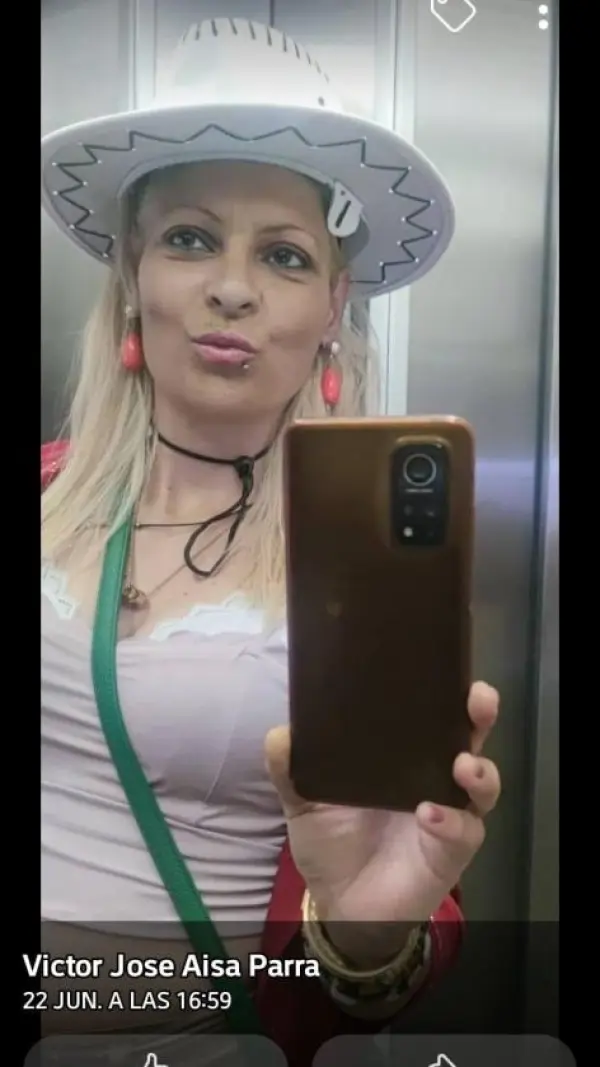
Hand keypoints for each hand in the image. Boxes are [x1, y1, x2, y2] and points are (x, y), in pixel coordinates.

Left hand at [265, 681, 500, 966]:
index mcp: (405, 756)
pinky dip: (450, 822)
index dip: (447, 691)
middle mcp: (435, 777)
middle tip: (478, 701)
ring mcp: (449, 813)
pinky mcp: (451, 851)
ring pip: (482, 784)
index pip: (434, 714)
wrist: (340, 903)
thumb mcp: (305, 801)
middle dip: (480, 715)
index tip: (448, 670)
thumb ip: (291, 769)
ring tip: (462, 765)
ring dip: (478, 770)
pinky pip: (464, 833)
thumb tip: (280, 734)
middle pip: (471, 737)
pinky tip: (430, 815)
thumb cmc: (332, 842)